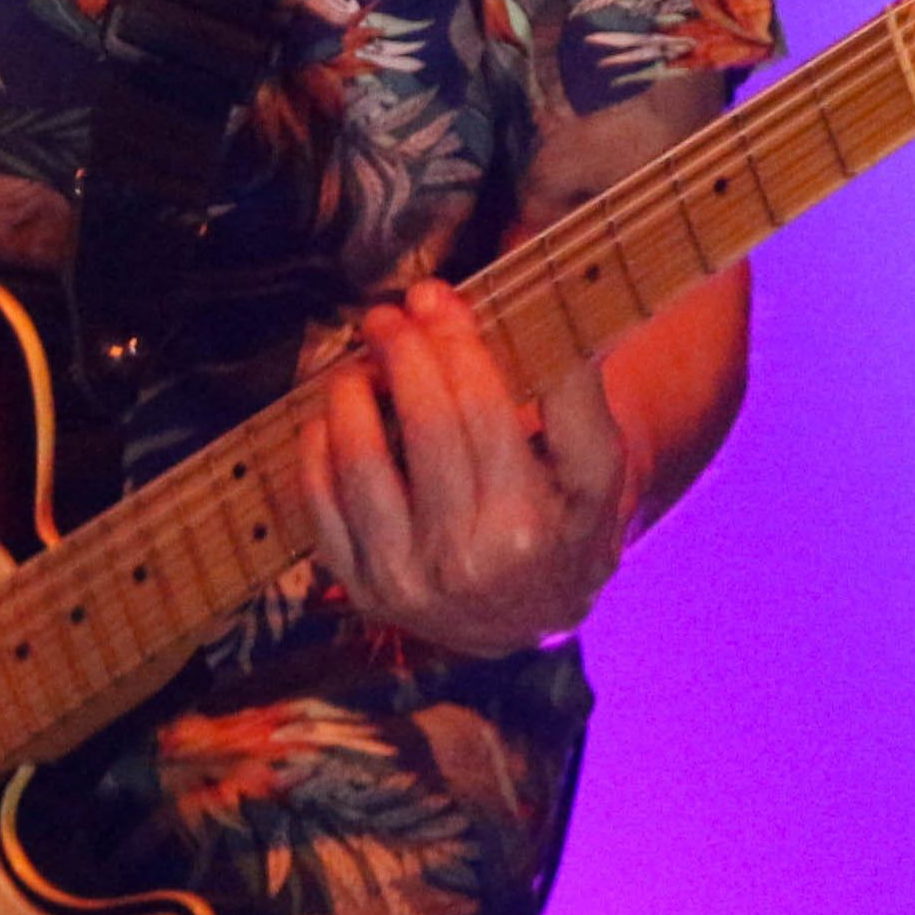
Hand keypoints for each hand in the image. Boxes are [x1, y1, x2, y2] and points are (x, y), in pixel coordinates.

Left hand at [300, 277, 637, 658]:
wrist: (527, 618)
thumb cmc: (564, 526)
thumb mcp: (596, 471)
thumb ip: (577, 394)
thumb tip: (559, 311)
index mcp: (525, 525)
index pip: (478, 405)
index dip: (451, 339)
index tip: (433, 296)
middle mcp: (461, 560)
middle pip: (421, 424)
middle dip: (401, 352)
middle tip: (389, 315)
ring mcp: (403, 581)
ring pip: (360, 462)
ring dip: (351, 393)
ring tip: (360, 362)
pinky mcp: (360, 589)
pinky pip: (320, 503)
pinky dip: (318, 446)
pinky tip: (334, 414)